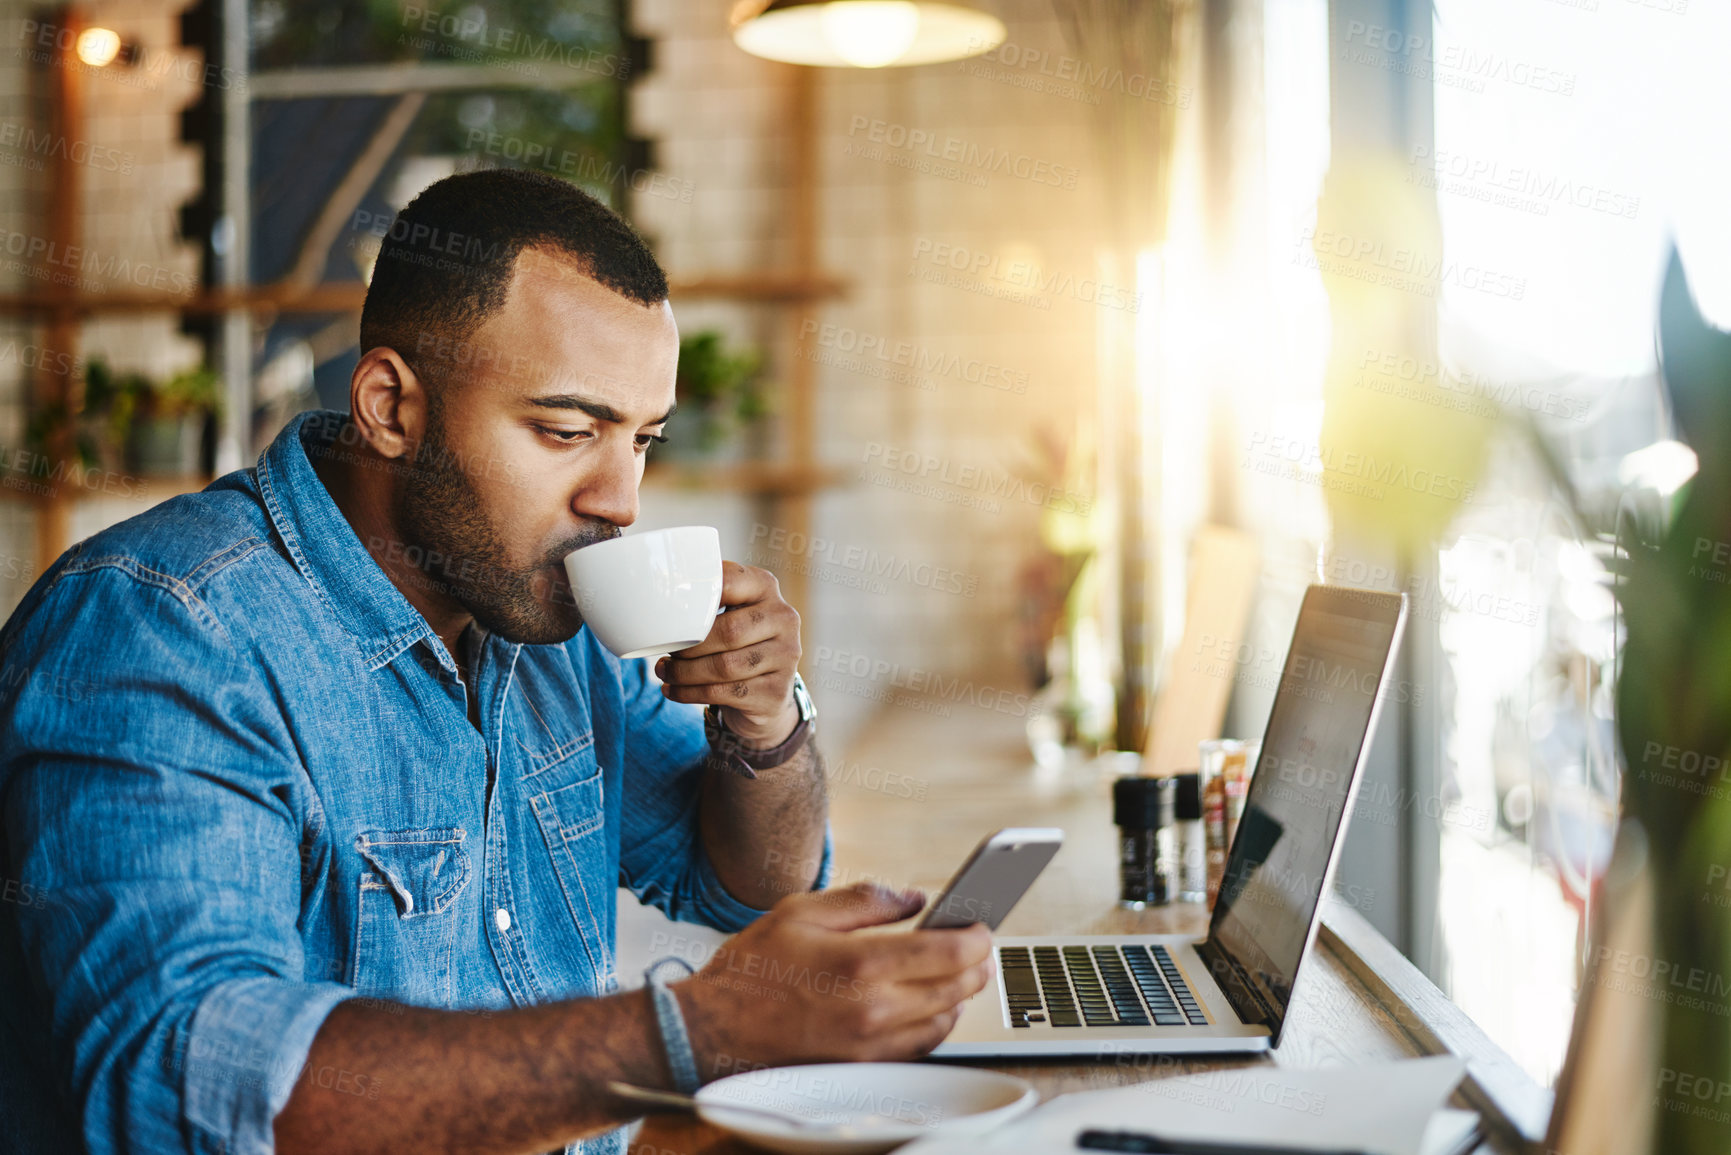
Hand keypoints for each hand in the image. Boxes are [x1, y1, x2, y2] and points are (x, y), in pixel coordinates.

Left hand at [655, 561, 800, 746]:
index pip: (731, 581)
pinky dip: (690, 693)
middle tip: (666, 651)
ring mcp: (786, 657)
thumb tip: (656, 601)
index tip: (670, 607)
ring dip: (684, 672)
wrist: (767, 693)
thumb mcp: (731, 612)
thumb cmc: (738, 644)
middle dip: (689, 645)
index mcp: (766, 588)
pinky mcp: (776, 691)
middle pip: (729, 631)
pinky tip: (673, 690)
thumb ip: (707, 600)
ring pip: (725, 666)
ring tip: (663, 671)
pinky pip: (725, 693)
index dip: (698, 595)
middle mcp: (783, 619)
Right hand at [674, 882, 994, 1075]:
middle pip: (957, 987)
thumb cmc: (752, 968)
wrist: (712, 1029)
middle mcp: (875, 1008)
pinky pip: (921, 1046)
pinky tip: (931, 1003)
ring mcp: (871, 1043)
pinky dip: (937, 1022)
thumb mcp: (803, 911)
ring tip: (959, 970)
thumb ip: (866, 900)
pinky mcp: (863, 1064)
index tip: (981, 923)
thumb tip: (913, 898)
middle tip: (978, 944)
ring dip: (960, 993)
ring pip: (945, 1019)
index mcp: (863, 963)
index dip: (977, 936)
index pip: (950, 952)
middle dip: (977, 963)